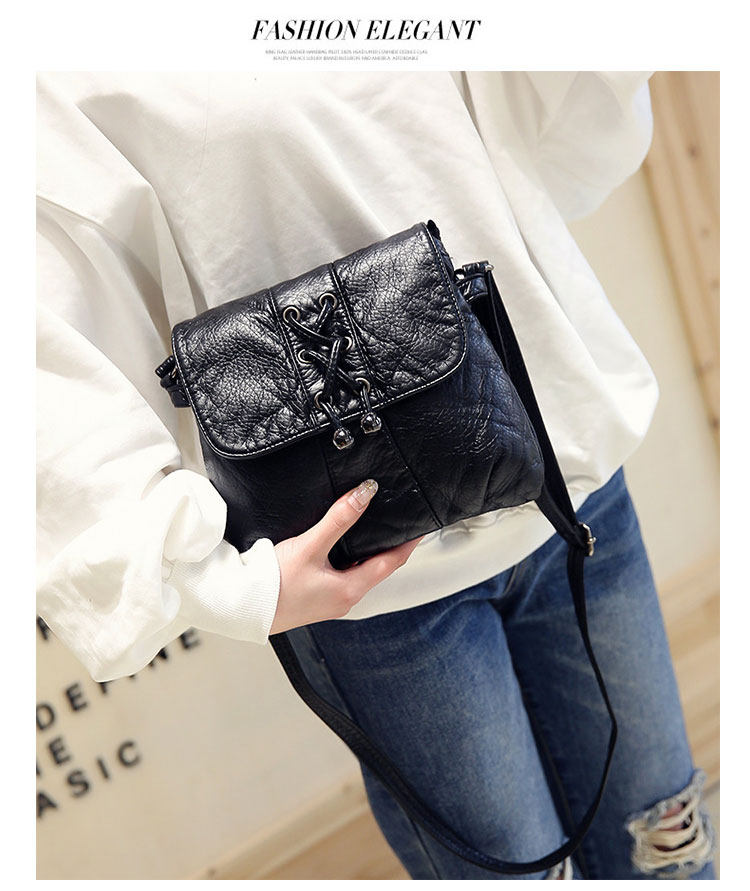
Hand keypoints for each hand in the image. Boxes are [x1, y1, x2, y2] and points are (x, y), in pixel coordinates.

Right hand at [270, 480, 422, 633]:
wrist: (240, 607)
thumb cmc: (272, 585)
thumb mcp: (309, 546)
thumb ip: (338, 519)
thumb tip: (364, 494)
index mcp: (350, 590)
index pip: (391, 563)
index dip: (408, 544)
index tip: (420, 528)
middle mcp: (344, 599)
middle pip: (378, 568)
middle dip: (390, 548)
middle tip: (400, 525)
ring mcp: (330, 601)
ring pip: (359, 572)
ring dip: (368, 553)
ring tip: (375, 531)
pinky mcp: (316, 598)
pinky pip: (342, 576)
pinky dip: (349, 560)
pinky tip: (340, 547)